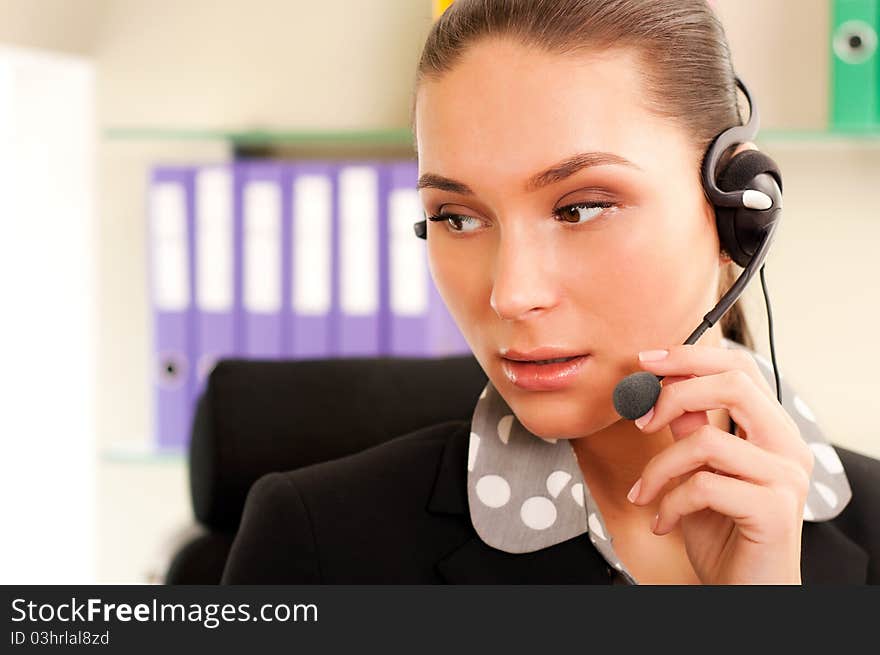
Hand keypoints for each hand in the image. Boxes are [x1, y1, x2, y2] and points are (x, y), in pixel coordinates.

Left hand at [627, 344, 814, 583]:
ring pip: (707, 441)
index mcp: (772, 431)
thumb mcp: (698, 472)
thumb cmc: (723, 534)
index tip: (646, 362)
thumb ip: (691, 430)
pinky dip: (671, 503)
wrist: (745, 591)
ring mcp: (786, 478)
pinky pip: (704, 486)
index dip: (690, 357)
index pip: (739, 369)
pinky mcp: (773, 511)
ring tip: (644, 494)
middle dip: (675, 394)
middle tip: (641, 420)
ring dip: (659, 468)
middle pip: (734, 384)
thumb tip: (664, 389)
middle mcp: (789, 447)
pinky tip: (663, 522)